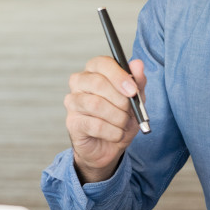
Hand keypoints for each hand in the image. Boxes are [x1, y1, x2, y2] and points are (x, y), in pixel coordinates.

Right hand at [65, 56, 147, 182]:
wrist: (109, 146)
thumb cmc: (120, 117)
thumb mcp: (135, 99)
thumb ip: (137, 81)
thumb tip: (138, 64)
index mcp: (94, 70)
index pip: (102, 63)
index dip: (119, 76)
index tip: (133, 90)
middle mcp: (79, 82)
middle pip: (98, 83)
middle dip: (120, 100)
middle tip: (130, 111)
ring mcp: (72, 102)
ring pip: (96, 104)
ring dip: (118, 118)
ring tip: (124, 124)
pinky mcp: (72, 122)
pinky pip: (95, 125)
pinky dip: (113, 132)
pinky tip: (116, 134)